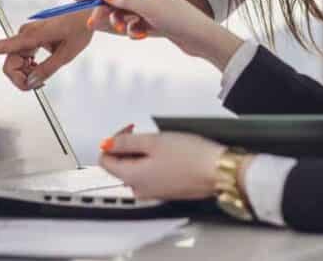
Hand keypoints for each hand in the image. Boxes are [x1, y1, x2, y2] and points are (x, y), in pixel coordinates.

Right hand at [0, 10, 92, 89]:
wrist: (88, 15)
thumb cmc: (79, 29)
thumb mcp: (66, 54)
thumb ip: (47, 70)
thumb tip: (30, 82)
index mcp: (31, 35)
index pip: (1, 45)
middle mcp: (24, 35)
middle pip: (9, 64)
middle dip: (19, 78)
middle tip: (40, 84)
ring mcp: (26, 36)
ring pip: (15, 63)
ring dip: (26, 74)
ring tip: (44, 74)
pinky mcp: (30, 39)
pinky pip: (21, 58)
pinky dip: (28, 67)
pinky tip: (40, 68)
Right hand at [71, 0, 244, 69]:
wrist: (200, 38)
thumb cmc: (179, 20)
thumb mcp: (150, 10)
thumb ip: (125, 1)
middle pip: (114, 1)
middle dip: (104, 13)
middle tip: (92, 24)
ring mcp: (147, 7)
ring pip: (122, 15)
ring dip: (120, 23)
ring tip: (128, 31)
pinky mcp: (150, 21)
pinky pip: (131, 25)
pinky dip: (132, 31)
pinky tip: (141, 35)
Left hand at [99, 130, 227, 199]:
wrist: (217, 172)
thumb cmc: (191, 157)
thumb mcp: (154, 141)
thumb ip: (127, 142)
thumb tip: (109, 143)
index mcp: (132, 178)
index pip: (105, 160)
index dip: (113, 141)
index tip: (127, 131)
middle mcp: (140, 190)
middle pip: (121, 166)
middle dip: (129, 147)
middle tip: (146, 133)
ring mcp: (154, 192)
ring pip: (137, 169)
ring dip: (143, 153)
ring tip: (162, 142)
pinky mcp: (167, 190)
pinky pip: (152, 175)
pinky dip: (155, 161)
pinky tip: (171, 153)